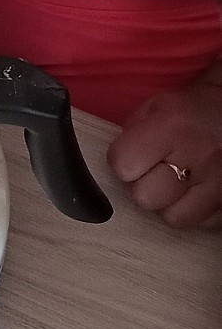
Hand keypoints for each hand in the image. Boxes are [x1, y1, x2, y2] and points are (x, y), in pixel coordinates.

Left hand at [108, 65, 221, 227]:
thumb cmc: (196, 110)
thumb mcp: (158, 106)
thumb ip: (132, 133)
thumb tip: (117, 163)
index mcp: (172, 126)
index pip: (122, 164)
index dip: (121, 162)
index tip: (129, 157)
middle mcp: (197, 155)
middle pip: (145, 197)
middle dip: (143, 185)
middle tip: (154, 170)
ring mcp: (219, 182)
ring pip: (173, 217)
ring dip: (168, 203)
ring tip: (175, 182)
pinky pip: (200, 222)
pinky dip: (194, 210)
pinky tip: (195, 189)